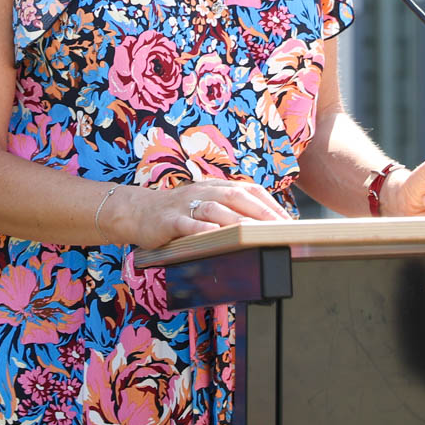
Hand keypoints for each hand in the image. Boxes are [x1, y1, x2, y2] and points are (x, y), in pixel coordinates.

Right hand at [114, 180, 293, 249]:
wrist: (137, 212)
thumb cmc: (176, 213)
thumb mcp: (204, 206)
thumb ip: (227, 211)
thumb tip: (260, 227)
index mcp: (215, 187)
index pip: (248, 190)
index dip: (269, 203)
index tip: (287, 219)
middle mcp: (203, 191)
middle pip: (236, 197)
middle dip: (260, 212)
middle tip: (279, 228)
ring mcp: (185, 205)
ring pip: (215, 209)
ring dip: (237, 221)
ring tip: (255, 232)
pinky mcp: (169, 220)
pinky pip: (188, 224)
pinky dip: (203, 230)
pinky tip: (216, 236)